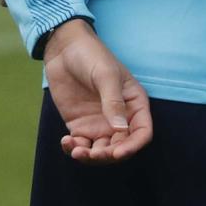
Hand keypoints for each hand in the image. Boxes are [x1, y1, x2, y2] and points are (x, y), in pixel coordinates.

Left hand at [43, 19, 152, 164]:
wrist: (64, 48)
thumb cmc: (91, 55)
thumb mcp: (105, 75)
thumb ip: (113, 102)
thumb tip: (120, 130)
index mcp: (134, 104)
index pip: (142, 132)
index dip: (133, 146)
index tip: (118, 153)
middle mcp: (120, 118)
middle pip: (121, 147)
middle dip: (108, 155)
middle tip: (92, 154)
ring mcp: (100, 123)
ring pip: (101, 151)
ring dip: (91, 157)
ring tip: (76, 151)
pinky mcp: (80, 125)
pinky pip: (81, 145)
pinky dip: (74, 149)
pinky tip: (66, 142)